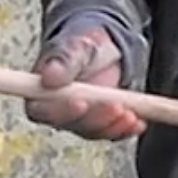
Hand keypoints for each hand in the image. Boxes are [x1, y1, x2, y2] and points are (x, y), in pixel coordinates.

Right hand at [25, 29, 144, 141]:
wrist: (104, 49)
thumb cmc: (83, 45)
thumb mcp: (75, 45)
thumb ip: (62, 60)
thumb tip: (48, 75)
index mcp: (40, 92)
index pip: (43, 110)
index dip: (62, 110)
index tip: (81, 103)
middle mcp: (56, 110)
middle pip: (71, 124)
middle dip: (95, 118)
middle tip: (115, 106)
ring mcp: (78, 119)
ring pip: (92, 131)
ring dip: (112, 125)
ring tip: (130, 114)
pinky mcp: (98, 124)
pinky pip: (110, 132)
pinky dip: (125, 130)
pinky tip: (138, 123)